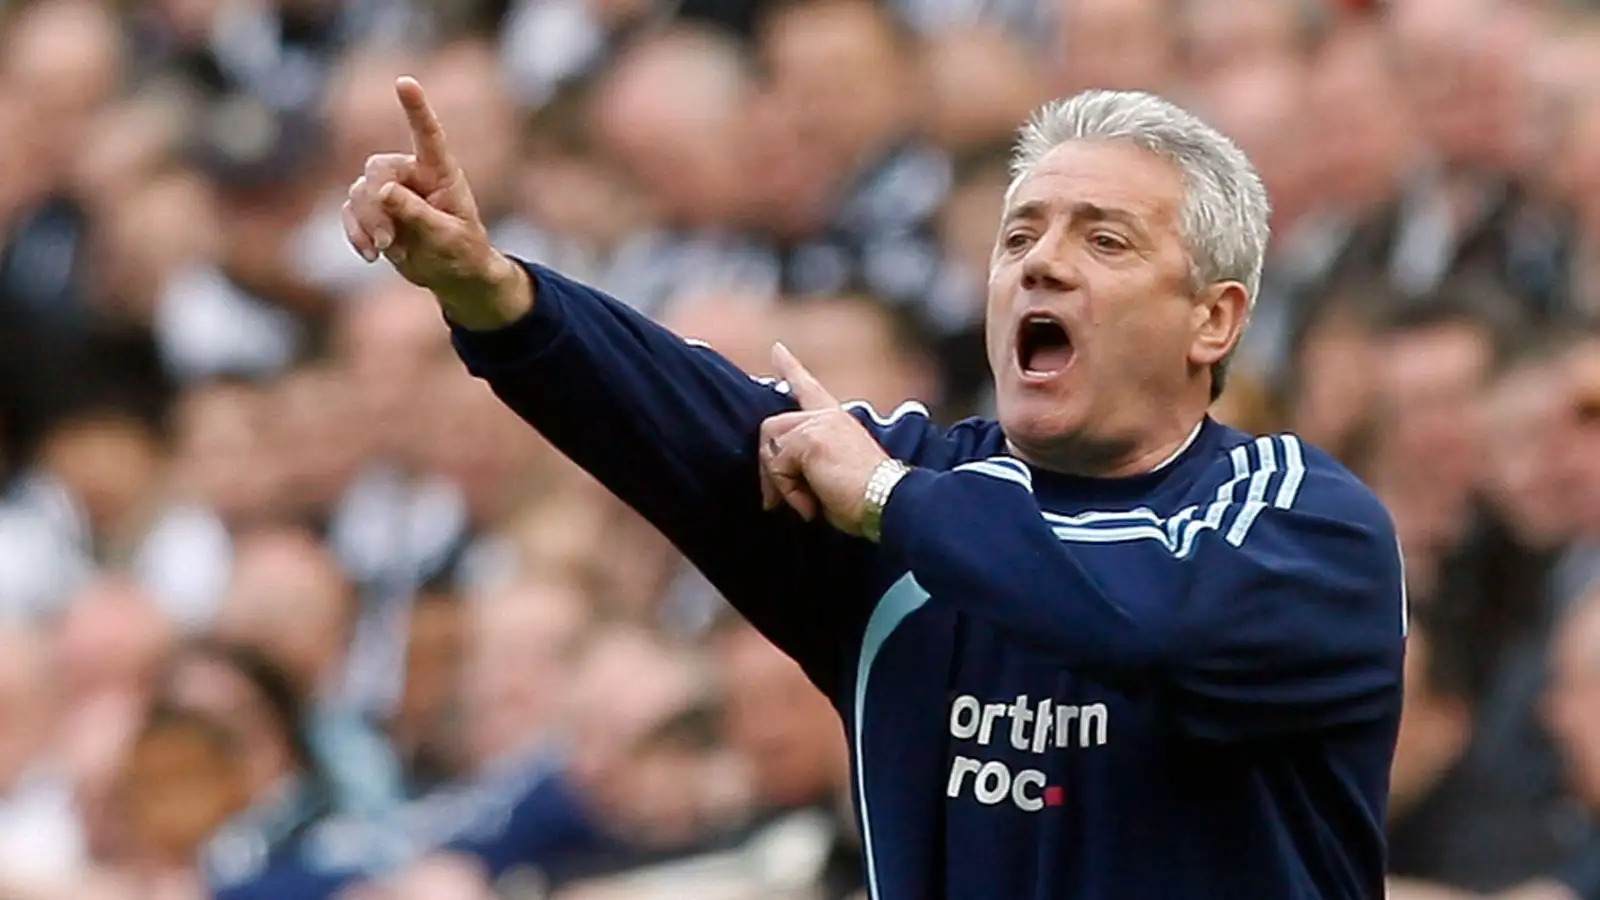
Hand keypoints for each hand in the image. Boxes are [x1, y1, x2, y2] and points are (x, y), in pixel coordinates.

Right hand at [342, 77, 529, 329]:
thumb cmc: (462, 252)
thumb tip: (381, 191)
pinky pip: (350, 212)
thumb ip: (417, 213)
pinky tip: (369, 255)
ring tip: (384, 250)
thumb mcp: (447, 237)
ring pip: (359, 192)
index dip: (416, 108)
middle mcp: (413, 175)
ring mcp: (390, 192)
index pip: (427, 134)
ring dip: (366, 223)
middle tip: (386, 240)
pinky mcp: (374, 211)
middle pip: (377, 169)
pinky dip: (354, 232)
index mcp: (441, 173)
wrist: (453, 275)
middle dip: (375, 205)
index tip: (405, 82)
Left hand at [758, 343, 890, 535]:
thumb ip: (809, 462)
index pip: (809, 388)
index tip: (777, 349)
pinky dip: (788, 491)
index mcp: (837, 421)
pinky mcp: (809, 438)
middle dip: (768, 468)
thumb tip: (775, 479)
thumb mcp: (834, 473)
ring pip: (771, 447)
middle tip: (775, 501)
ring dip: (779, 482)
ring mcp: (817, 424)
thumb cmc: (865, 497)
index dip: (791, 368)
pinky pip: (777, 465)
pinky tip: (810, 505)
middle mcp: (827, 416)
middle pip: (772, 428)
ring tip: (804, 503)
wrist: (887, 500)